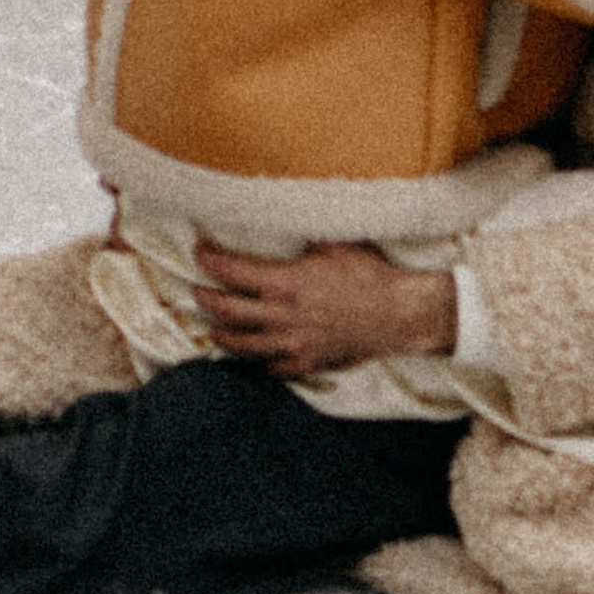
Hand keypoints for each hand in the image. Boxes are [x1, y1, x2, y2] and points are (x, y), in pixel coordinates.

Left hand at [192, 239, 457, 375]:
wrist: (397, 316)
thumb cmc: (370, 276)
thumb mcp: (336, 245)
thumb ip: (307, 242)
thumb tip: (293, 227)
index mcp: (286, 282)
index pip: (234, 271)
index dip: (211, 260)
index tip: (199, 252)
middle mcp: (282, 316)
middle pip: (228, 310)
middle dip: (206, 298)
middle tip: (196, 289)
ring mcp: (291, 344)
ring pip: (242, 345)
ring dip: (222, 334)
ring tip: (212, 327)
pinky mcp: (305, 363)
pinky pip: (271, 366)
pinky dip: (257, 360)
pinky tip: (253, 354)